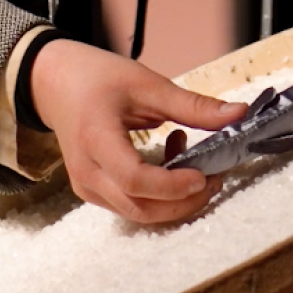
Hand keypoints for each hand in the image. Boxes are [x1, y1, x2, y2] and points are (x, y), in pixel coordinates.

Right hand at [29, 38, 247, 223]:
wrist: (53, 84)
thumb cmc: (96, 79)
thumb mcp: (146, 85)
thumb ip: (193, 105)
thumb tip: (239, 114)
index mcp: (95, 139)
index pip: (135, 180)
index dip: (173, 186)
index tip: (204, 174)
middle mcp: (87, 172)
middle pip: (140, 208)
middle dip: (184, 201)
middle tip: (214, 178)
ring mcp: (87, 187)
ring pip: (139, 213)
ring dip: (175, 199)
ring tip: (195, 167)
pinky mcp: (93, 192)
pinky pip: (132, 205)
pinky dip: (160, 195)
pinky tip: (170, 163)